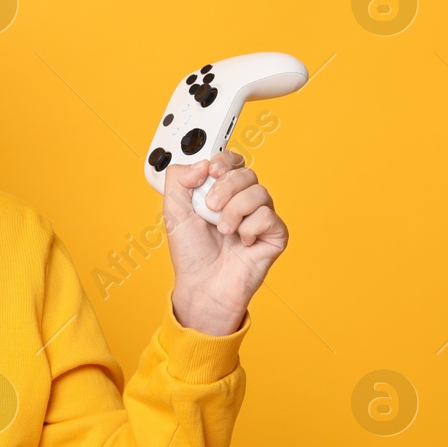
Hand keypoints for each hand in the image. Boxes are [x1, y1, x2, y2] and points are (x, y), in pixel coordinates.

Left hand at [162, 150, 287, 335]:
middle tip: (211, 207)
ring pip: (259, 192)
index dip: (225, 161)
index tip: (212, 171)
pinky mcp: (274, 235)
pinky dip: (250, 228)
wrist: (202, 285)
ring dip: (235, 210)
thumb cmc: (191, 253)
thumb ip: (178, 179)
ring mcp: (260, 217)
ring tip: (223, 230)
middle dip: (226, 187)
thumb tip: (203, 163)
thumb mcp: (173, 211)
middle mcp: (242, 201)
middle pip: (247, 173)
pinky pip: (269, 217)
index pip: (233, 161)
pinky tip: (242, 242)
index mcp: (221, 192)